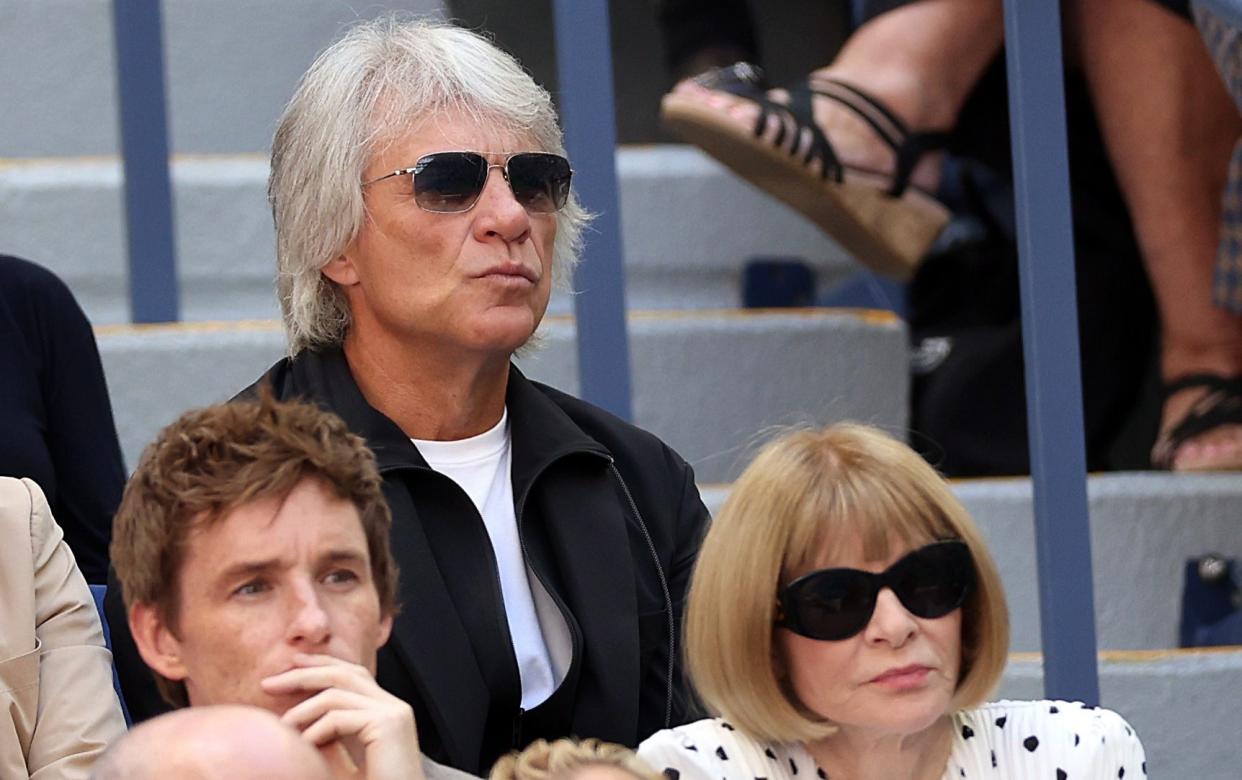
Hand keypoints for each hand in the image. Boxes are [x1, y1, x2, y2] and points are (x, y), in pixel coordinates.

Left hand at [262, 653, 423, 779]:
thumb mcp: (340, 756)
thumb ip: (326, 731)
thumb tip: (290, 716)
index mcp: (384, 711)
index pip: (351, 674)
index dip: (319, 664)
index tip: (290, 665)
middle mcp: (393, 707)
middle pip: (343, 673)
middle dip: (302, 674)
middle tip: (268, 684)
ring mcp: (394, 713)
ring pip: (337, 692)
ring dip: (301, 709)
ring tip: (280, 727)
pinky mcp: (389, 725)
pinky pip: (339, 718)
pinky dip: (314, 731)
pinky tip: (302, 747)